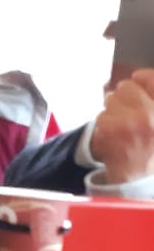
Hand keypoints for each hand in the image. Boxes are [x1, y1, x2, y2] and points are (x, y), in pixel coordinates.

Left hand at [90, 68, 153, 184]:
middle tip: (131, 115)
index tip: (140, 83)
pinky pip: (101, 115)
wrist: (140, 177)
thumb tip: (139, 74)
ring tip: (125, 128)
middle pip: (127, 86)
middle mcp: (152, 114)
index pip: (149, 78)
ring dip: (114, 111)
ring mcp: (132, 121)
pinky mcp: (111, 128)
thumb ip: (151, 98)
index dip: (142, 79)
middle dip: (125, 98)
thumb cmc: (150, 146)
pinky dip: (105, 125)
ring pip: (110, 99)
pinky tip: (115, 138)